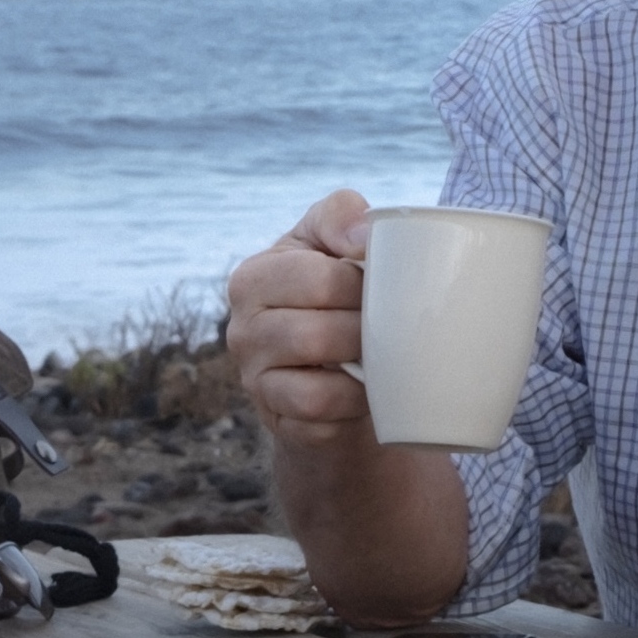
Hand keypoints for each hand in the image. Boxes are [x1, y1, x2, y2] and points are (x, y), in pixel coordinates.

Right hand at [227, 188, 376, 447]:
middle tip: (395, 323)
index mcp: (253, 278)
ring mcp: (255, 380)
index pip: (317, 279)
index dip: (364, 283)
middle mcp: (242, 331)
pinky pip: (320, 421)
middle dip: (368, 331)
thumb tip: (364, 235)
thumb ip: (340, 215)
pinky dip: (354, 405)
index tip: (388, 282)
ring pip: (315, 386)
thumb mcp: (331, 238)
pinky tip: (370, 388)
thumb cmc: (335, 287)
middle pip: (317, 335)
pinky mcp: (277, 419)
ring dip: (363, 372)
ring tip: (384, 354)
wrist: (333, 354)